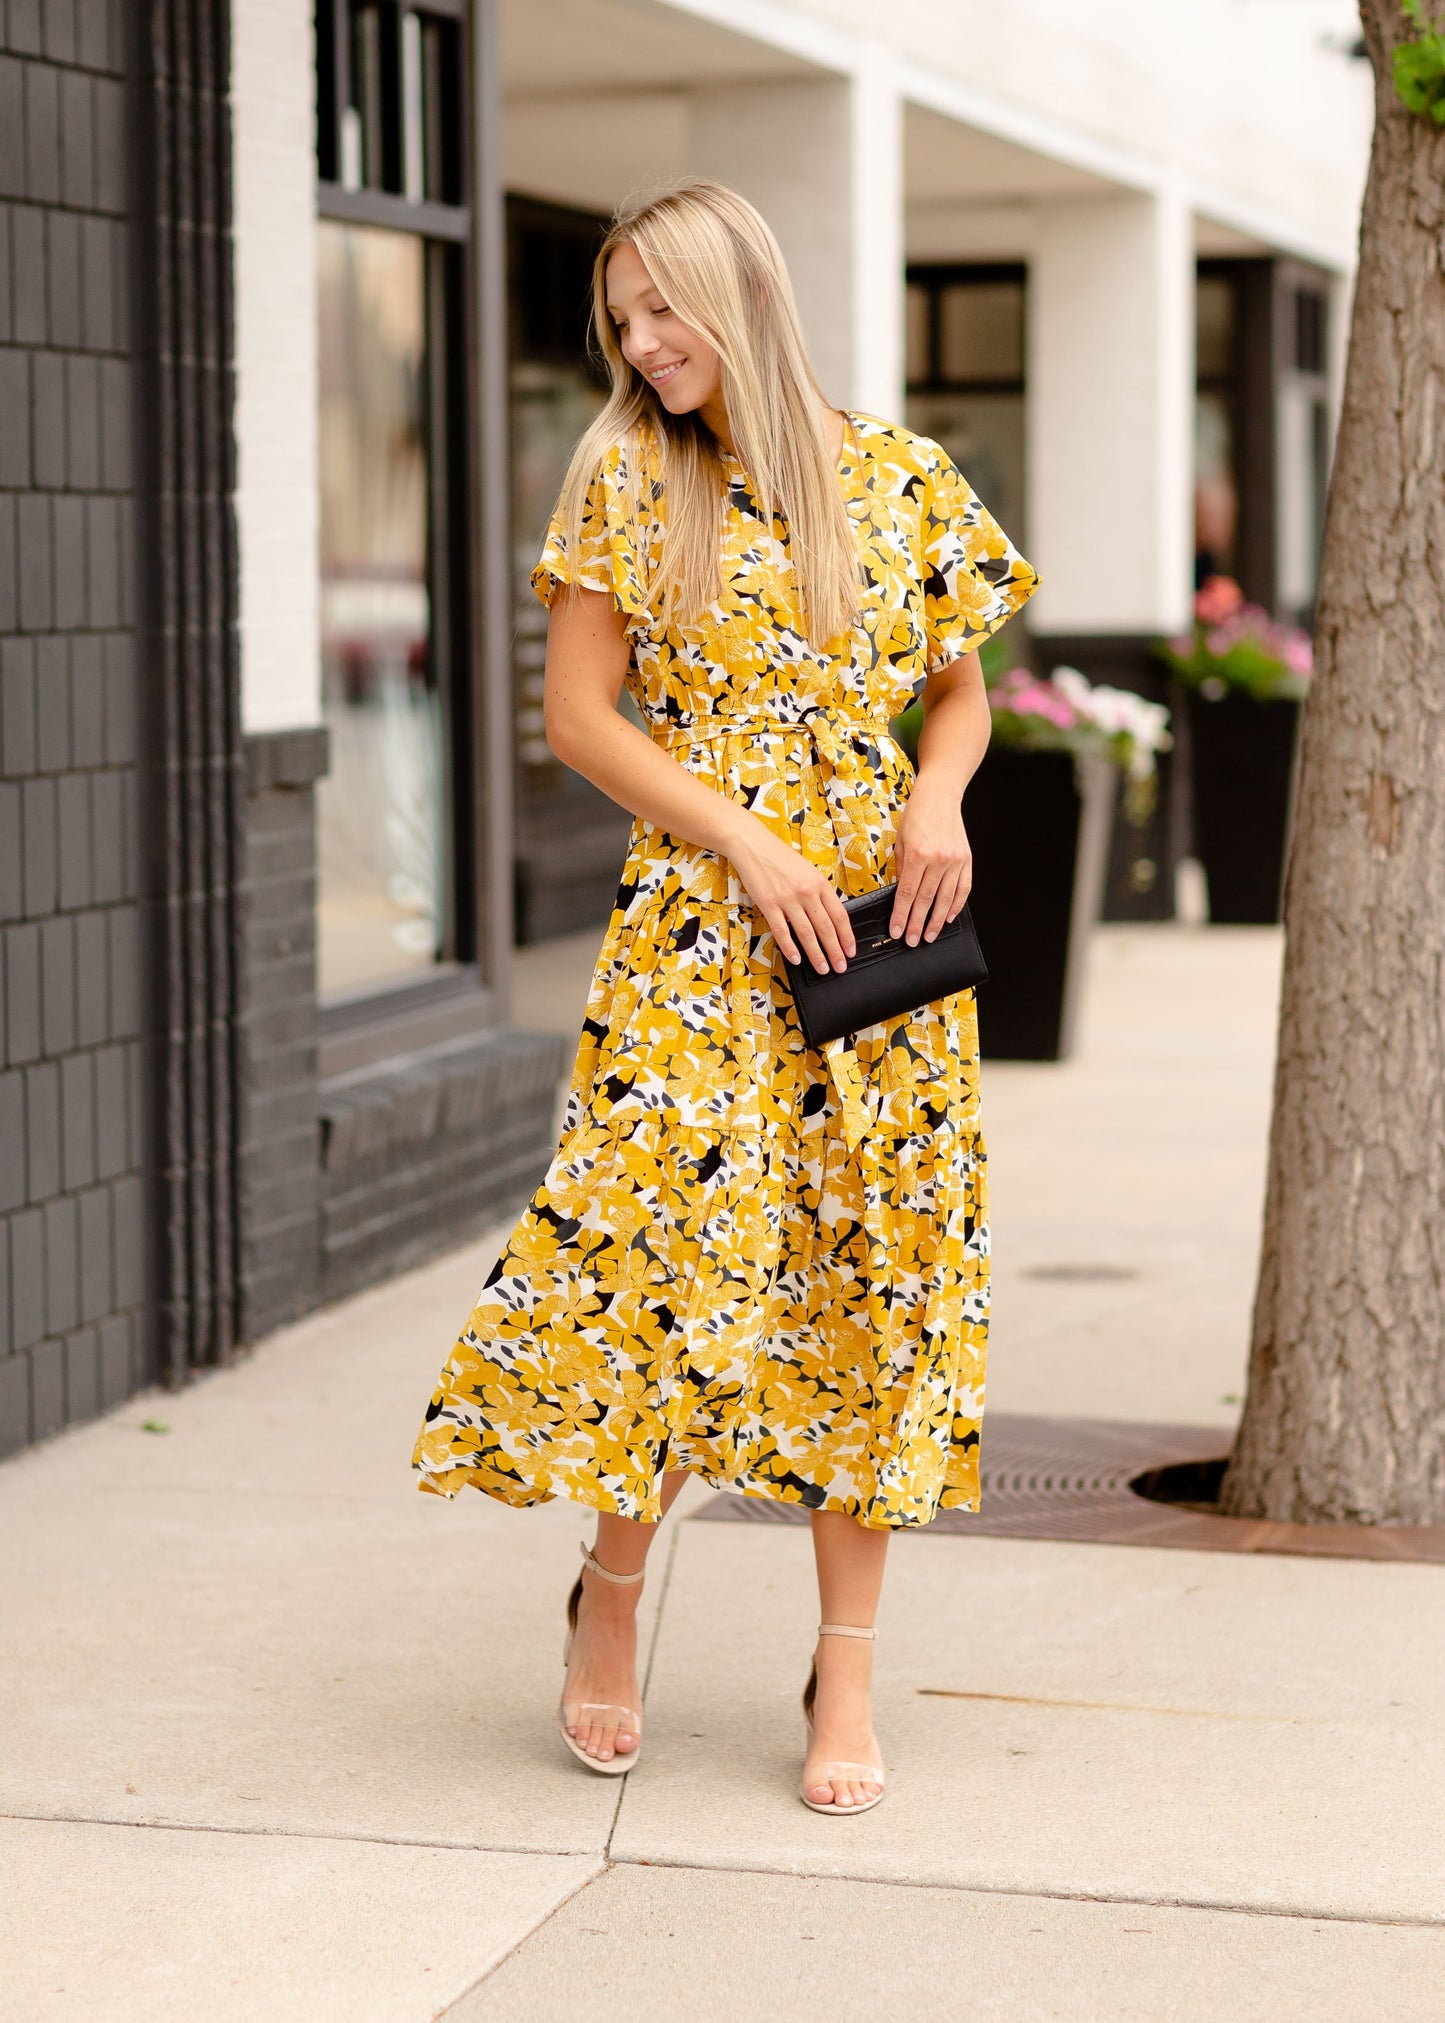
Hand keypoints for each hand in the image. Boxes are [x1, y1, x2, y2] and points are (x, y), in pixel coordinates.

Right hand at [728, 819, 856, 973]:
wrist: (754, 845)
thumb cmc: (780, 857)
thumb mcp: (807, 871)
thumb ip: (819, 892)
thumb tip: (829, 915)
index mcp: (820, 883)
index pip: (840, 915)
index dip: (847, 936)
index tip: (850, 950)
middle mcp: (807, 892)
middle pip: (826, 928)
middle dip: (835, 951)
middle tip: (840, 966)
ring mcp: (788, 899)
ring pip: (807, 934)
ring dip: (816, 955)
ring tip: (822, 968)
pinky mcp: (769, 904)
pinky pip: (782, 932)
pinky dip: (790, 948)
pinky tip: (796, 959)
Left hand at [889, 773, 972, 943]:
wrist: (940, 796)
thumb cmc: (916, 816)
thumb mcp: (900, 841)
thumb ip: (902, 868)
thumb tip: (901, 894)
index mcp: (918, 855)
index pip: (908, 894)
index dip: (902, 916)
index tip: (897, 931)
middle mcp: (938, 859)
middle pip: (926, 900)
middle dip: (917, 924)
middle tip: (912, 941)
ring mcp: (955, 861)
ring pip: (945, 899)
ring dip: (937, 921)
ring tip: (930, 936)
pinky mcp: (966, 860)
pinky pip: (963, 888)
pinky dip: (956, 905)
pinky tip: (949, 917)